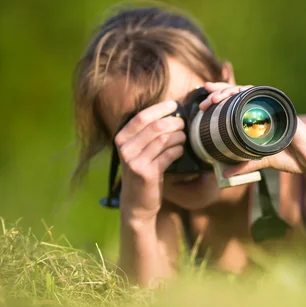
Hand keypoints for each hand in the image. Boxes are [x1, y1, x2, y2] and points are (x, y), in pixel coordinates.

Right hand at [114, 100, 185, 217]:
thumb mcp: (137, 150)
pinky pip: (168, 155)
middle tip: (184, 124)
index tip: (173, 104)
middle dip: (173, 122)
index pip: (141, 117)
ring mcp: (135, 162)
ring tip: (184, 137)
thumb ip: (147, 133)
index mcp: (121, 138)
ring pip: (163, 140)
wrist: (136, 202)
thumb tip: (170, 112)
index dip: (159, 109)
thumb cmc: (141, 171)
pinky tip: (180, 150)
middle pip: (155, 127)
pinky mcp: (147, 174)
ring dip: (178, 136)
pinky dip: (177, 150)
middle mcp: (125, 149)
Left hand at [199, 82, 305, 177]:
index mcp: (259, 115)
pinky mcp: (284, 110)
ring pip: (249, 91)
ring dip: (231, 92)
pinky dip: (251, 96)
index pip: (237, 100)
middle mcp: (266, 107)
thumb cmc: (291, 156)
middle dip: (219, 93)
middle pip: (239, 92)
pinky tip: (238, 96)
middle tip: (205, 102)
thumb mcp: (262, 161)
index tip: (204, 102)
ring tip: (216, 99)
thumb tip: (224, 173)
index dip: (220, 97)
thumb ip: (244, 165)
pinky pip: (265, 99)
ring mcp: (275, 106)